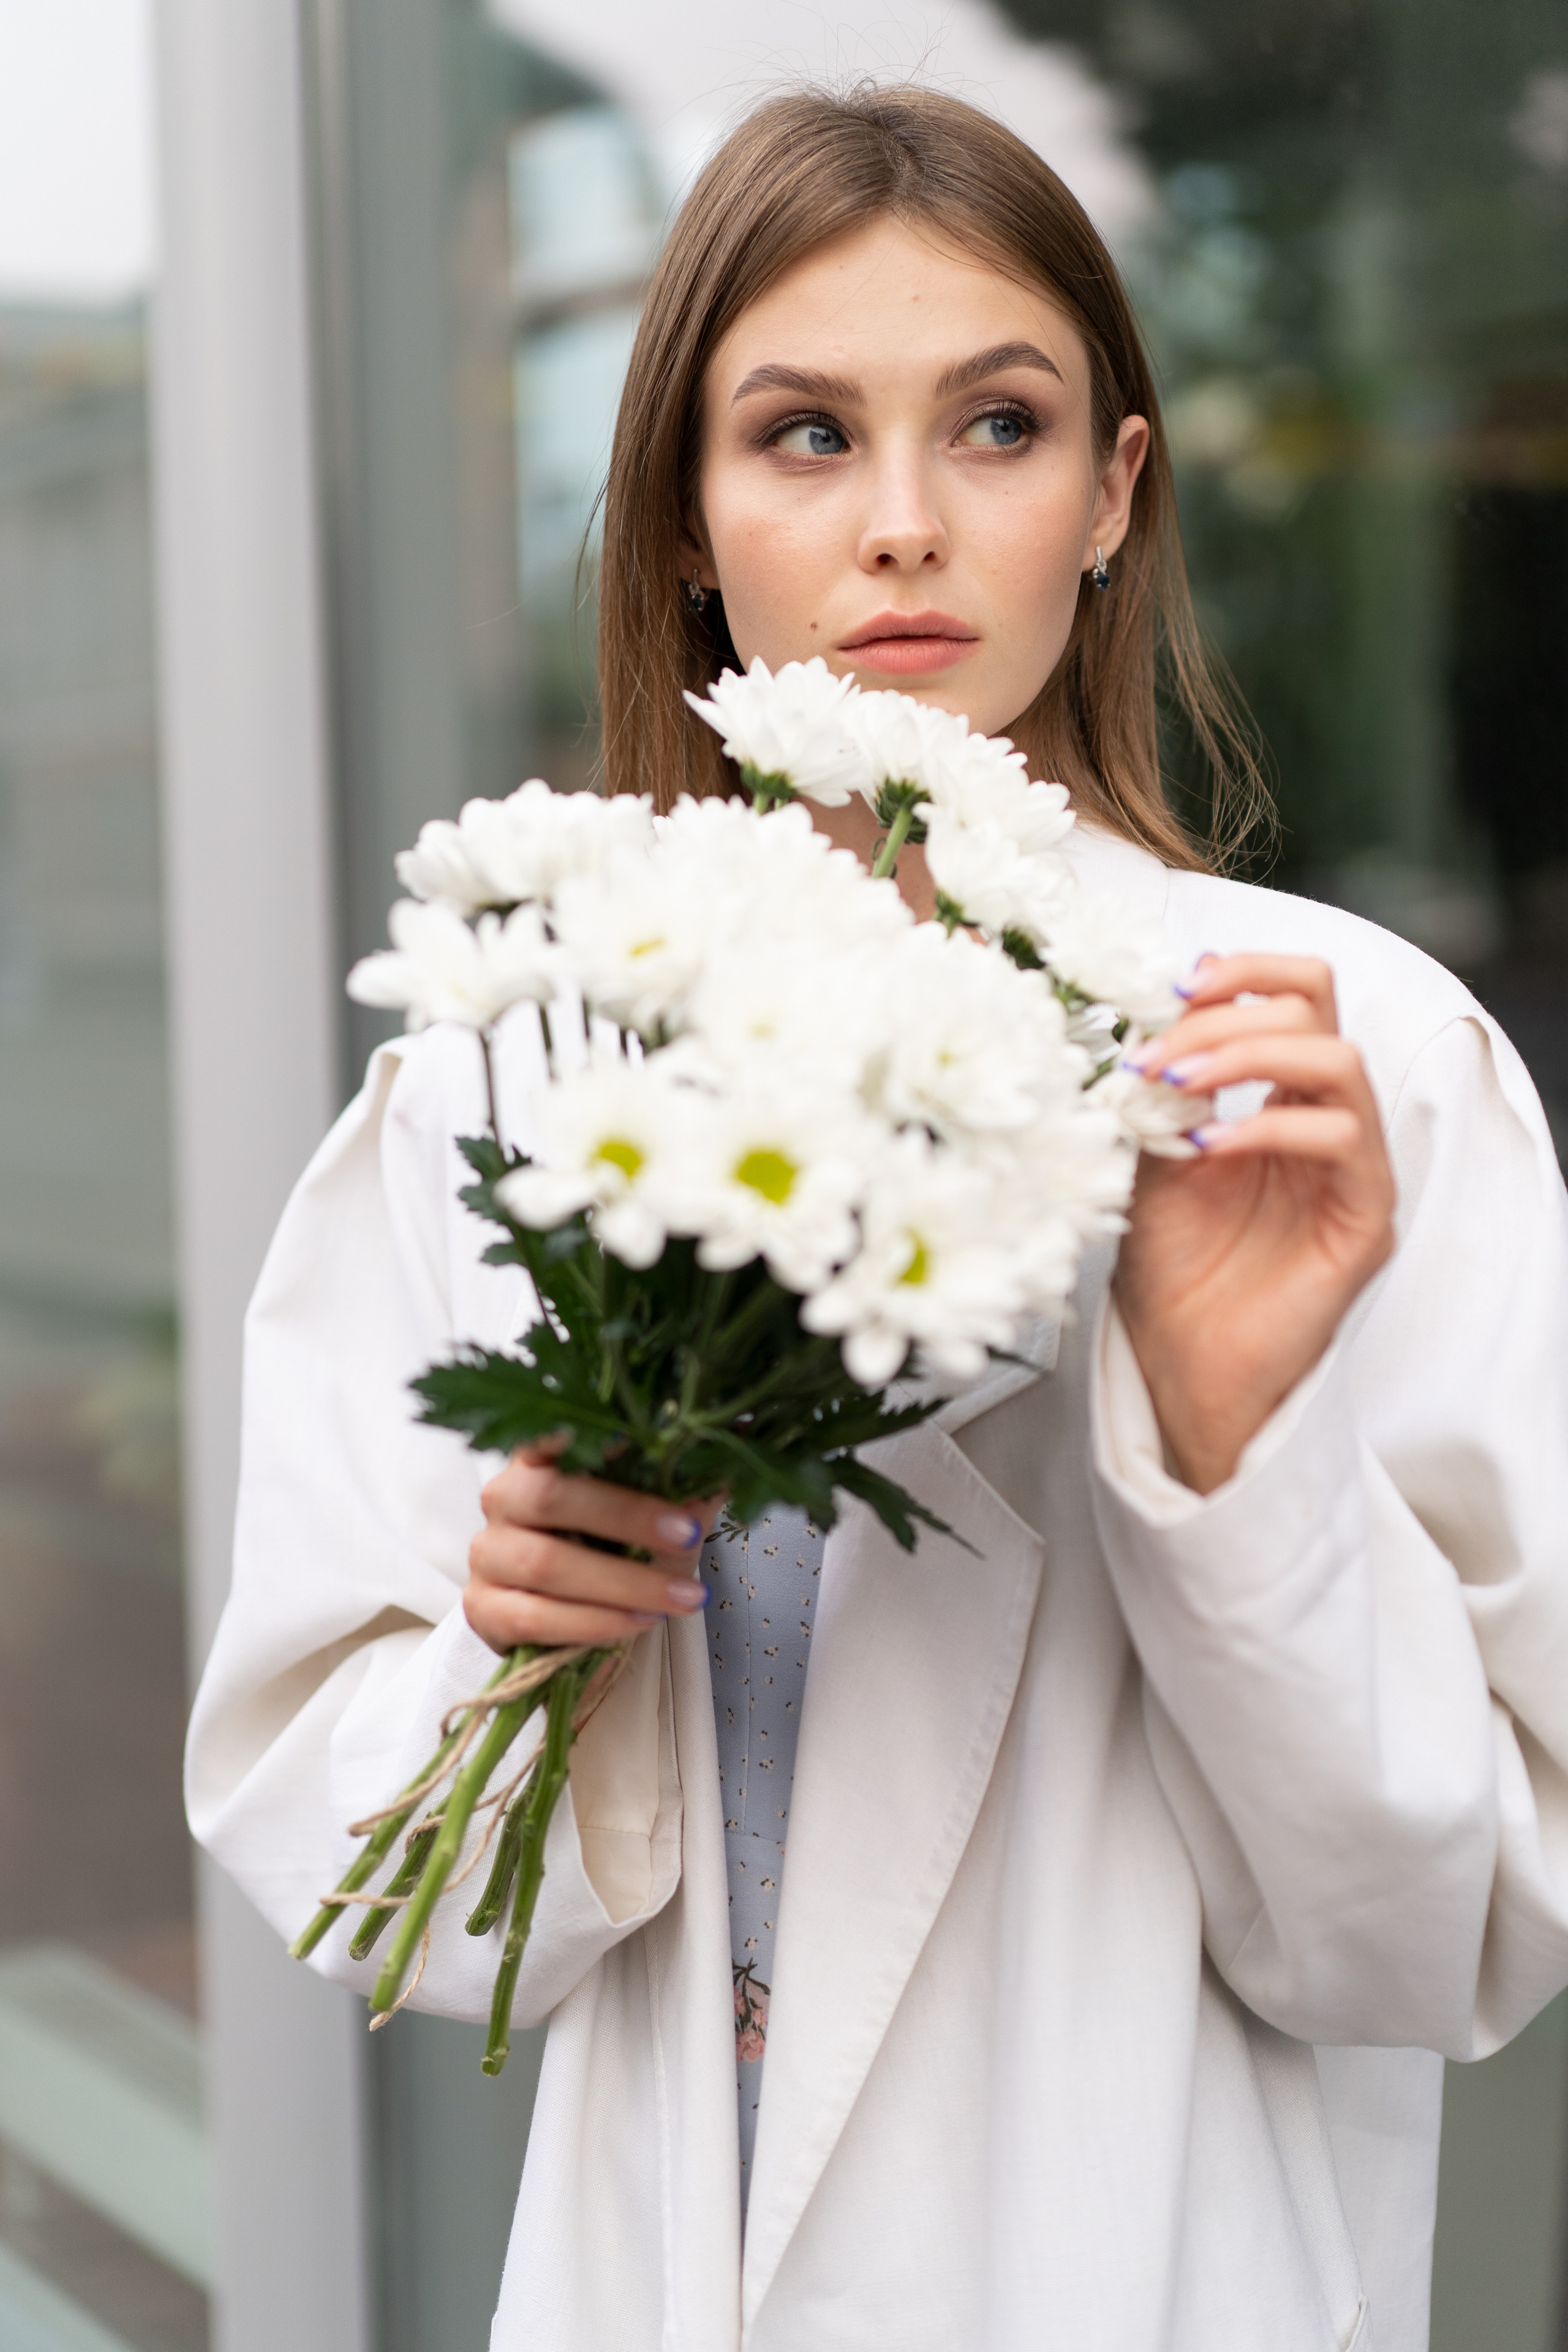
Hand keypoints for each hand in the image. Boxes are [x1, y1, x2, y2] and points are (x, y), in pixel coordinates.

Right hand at [466, 1441, 720, 1651]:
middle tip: (688, 1535)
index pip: (546, 1430)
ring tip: (682, 1597)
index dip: (575, 1430)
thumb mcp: (660, 1516)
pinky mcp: (483, 1610)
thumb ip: (687, 1482)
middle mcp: (504, 1498)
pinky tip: (638, 1622)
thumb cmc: (619, 1554)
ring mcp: (487, 1555)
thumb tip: (736, 1442)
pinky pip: (536, 1617)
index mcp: (540, 1458)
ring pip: (546, 1564)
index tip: (629, 1433)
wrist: (582, 1622)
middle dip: (626, 1516)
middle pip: (550, 1496)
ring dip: (623, 1583)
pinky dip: (594, 1622)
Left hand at [1114, 955, 1395, 1494]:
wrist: (1181, 1362)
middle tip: (1160, 1052)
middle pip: (1318, 1007)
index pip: (1291, 993)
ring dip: (1247, 1055)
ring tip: (1175, 1086)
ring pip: (1338, 1061)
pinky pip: (1342, 1140)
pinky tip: (1208, 1145)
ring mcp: (1352, 1168)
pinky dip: (1269, 1126)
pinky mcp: (1364, 1219)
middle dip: (1228, 1013)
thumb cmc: (1170, 1265)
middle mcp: (1324, 1120)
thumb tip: (1125, 1020)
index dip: (1236, 973)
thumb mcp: (1143, 1156)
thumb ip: (1150, 1091)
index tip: (1166, 989)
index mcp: (1278, 1096)